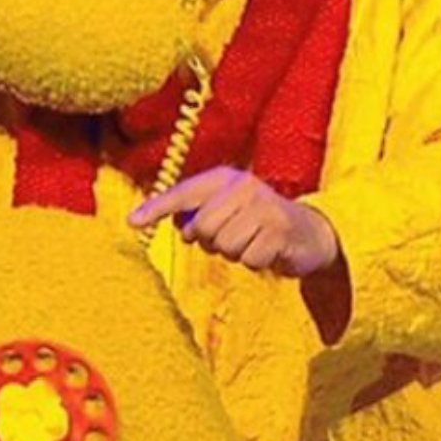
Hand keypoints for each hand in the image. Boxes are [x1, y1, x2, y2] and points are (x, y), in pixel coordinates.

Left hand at [128, 166, 339, 276]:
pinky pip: (248, 260)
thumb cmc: (256, 222)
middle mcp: (244, 187)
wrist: (308, 231)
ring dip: (235, 253)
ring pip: (225, 246)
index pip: (183, 193)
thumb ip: (197, 214)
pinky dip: (255, 262)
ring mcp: (264, 207)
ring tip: (250, 241)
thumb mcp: (226, 210)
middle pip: (202, 227)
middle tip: (229, 238)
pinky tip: (267, 250)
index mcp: (226, 178)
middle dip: (211, 242)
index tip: (131, 222)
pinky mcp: (280, 231)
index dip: (156, 208)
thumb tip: (173, 224)